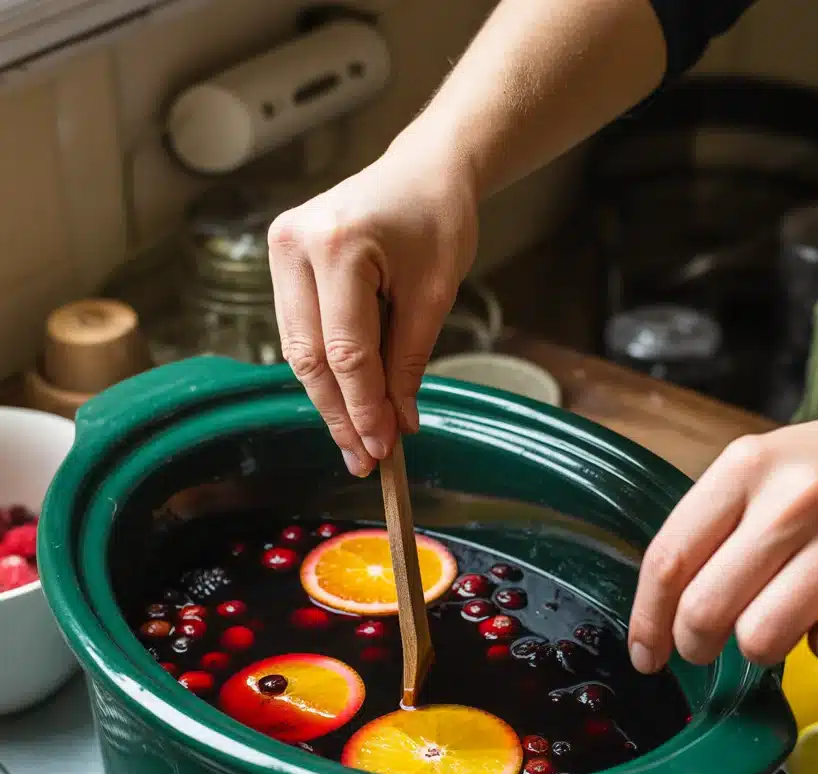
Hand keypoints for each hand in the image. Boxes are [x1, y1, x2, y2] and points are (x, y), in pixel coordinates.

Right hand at [267, 142, 477, 476]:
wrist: (422, 170)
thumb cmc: (437, 220)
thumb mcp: (434, 294)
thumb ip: (409, 361)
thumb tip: (395, 424)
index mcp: (339, 245)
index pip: (347, 350)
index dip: (363, 407)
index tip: (382, 448)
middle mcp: (296, 244)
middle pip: (311, 356)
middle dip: (340, 414)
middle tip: (363, 460)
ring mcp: (281, 249)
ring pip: (298, 350)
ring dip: (329, 400)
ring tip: (356, 441)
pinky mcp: (280, 260)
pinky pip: (299, 332)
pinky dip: (324, 370)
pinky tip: (346, 402)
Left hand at [628, 410, 817, 671]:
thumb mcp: (762, 466)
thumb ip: (712, 523)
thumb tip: (662, 604)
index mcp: (747, 468)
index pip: (669, 559)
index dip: (647, 619)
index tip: (645, 652)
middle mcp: (795, 500)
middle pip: (705, 609)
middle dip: (693, 645)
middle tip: (701, 647)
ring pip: (763, 637)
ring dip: (757, 648)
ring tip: (769, 626)